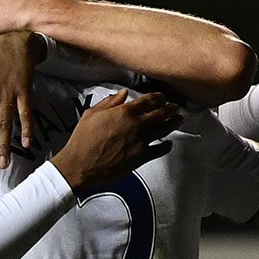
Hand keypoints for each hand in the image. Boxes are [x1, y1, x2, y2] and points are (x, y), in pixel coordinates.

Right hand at [50, 90, 182, 190]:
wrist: (80, 164)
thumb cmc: (83, 140)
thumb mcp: (92, 114)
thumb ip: (110, 102)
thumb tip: (123, 94)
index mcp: (124, 111)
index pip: (148, 100)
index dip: (158, 97)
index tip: (162, 97)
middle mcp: (136, 124)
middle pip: (161, 113)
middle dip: (170, 109)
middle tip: (175, 107)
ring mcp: (141, 141)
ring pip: (164, 129)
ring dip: (173, 123)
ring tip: (178, 120)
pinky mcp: (141, 157)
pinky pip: (160, 150)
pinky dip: (166, 146)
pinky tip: (168, 143)